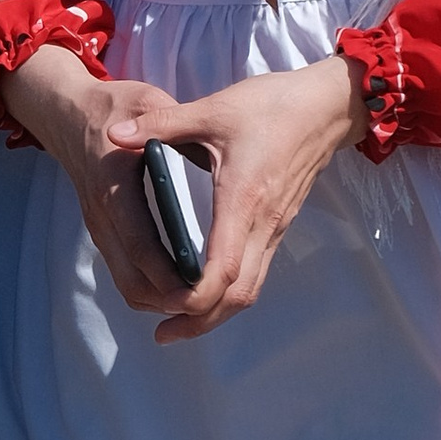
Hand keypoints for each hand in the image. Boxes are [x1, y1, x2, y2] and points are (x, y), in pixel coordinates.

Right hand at [0, 45, 197, 318]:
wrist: (66, 113)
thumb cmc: (111, 105)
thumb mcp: (146, 102)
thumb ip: (173, 125)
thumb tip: (208, 149)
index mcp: (114, 184)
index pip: (140, 243)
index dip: (169, 273)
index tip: (199, 290)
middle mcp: (101, 213)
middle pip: (132, 278)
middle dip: (169, 300)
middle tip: (209, 307)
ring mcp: (98, 226)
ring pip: (127, 283)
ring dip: (161, 299)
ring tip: (201, 302)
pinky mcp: (101, 231)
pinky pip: (125, 273)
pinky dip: (152, 288)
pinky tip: (181, 286)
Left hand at [111, 57, 363, 342]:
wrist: (326, 108)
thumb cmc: (271, 106)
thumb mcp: (212, 109)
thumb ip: (161, 124)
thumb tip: (114, 133)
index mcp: (244, 198)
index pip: (224, 267)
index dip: (198, 296)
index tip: (167, 308)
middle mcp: (263, 222)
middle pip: (238, 294)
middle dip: (200, 320)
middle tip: (162, 334)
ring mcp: (274, 228)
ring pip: (249, 290)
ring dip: (215, 313)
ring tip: (177, 325)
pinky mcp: (278, 226)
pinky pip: (255, 273)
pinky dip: (229, 294)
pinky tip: (204, 293)